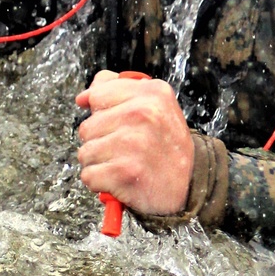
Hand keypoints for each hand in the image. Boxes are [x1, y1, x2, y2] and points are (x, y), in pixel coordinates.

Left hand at [75, 71, 192, 215]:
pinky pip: (88, 175)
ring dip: (99, 163)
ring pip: (85, 152)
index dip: (101, 112)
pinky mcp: (124, 172)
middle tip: (126, 149)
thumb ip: (118, 91)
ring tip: (123, 163)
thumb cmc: (166, 145)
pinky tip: (120, 179)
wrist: (191, 183)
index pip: (96, 94)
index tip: (117, 124)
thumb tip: (83, 97)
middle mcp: (143, 114)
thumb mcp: (155, 106)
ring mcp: (133, 143)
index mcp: (151, 93)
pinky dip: (100, 182)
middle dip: (100, 141)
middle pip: (87, 127)